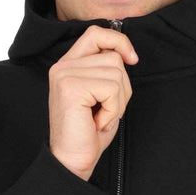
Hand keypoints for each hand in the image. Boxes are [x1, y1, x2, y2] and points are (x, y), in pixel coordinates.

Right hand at [47, 26, 138, 179]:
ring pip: (116, 73)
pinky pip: (112, 88)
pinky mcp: (70, 87)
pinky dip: (113, 110)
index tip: (132, 59)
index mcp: (68, 65)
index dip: (119, 41)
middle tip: (106, 110)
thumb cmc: (88, 133)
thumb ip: (107, 71)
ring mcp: (65, 75)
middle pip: (113, 57)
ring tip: (100, 117)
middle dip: (122, 87)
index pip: (96, 33)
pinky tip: (97, 121)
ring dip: (117, 101)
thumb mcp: (101, 96)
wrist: (72, 161)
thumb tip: (128, 54)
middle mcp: (63, 66)